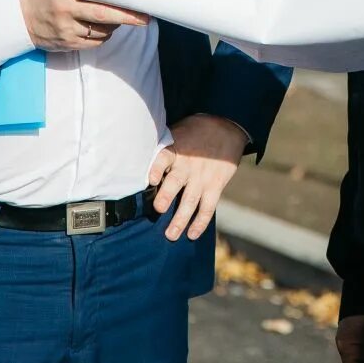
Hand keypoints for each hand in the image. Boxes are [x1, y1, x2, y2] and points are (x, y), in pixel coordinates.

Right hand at [19, 0, 148, 51]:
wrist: (19, 16)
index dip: (118, 0)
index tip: (137, 2)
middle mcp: (64, 9)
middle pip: (102, 16)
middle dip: (127, 18)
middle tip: (145, 19)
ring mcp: (65, 29)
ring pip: (101, 31)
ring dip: (114, 26)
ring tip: (117, 19)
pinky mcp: (66, 44)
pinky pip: (94, 42)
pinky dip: (103, 35)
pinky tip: (103, 29)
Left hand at [148, 115, 247, 240]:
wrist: (226, 127)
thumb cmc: (195, 132)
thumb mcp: (178, 132)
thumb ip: (163, 148)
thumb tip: (137, 158)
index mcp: (175, 150)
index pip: (163, 158)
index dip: (156, 168)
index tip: (151, 180)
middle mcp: (187, 165)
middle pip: (175, 182)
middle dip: (166, 196)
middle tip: (159, 209)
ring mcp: (202, 177)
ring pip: (190, 200)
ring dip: (180, 219)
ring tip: (171, 235)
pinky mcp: (215, 186)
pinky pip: (208, 207)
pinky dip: (200, 222)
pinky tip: (192, 234)